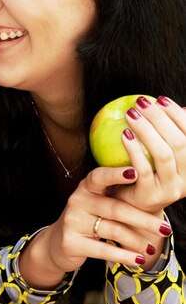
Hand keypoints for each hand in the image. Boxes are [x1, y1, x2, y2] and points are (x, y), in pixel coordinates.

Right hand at [27, 166, 168, 285]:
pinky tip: (138, 260)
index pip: (99, 177)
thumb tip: (151, 186)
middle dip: (143, 220)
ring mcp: (73, 222)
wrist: (58, 243)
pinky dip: (123, 256)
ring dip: (136, 241)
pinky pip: (103, 250)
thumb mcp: (95, 202)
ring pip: (112, 230)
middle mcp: (77, 201)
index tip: (136, 172)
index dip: (116, 174)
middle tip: (165, 228)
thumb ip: (115, 194)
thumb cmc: (87, 219)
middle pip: (115, 208)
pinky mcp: (72, 242)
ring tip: (151, 249)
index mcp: (85, 188)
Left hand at [110, 95, 185, 214]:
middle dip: (160, 118)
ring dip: (147, 130)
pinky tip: (124, 134)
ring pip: (163, 155)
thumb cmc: (144, 172)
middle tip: (141, 103)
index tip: (160, 98)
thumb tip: (163, 103)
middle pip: (179, 142)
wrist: (131, 206)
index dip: (178, 114)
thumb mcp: (158, 152)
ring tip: (131, 114)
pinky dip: (134, 149)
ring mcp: (172, 189)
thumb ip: (164, 133)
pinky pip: (143, 169)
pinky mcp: (152, 196)